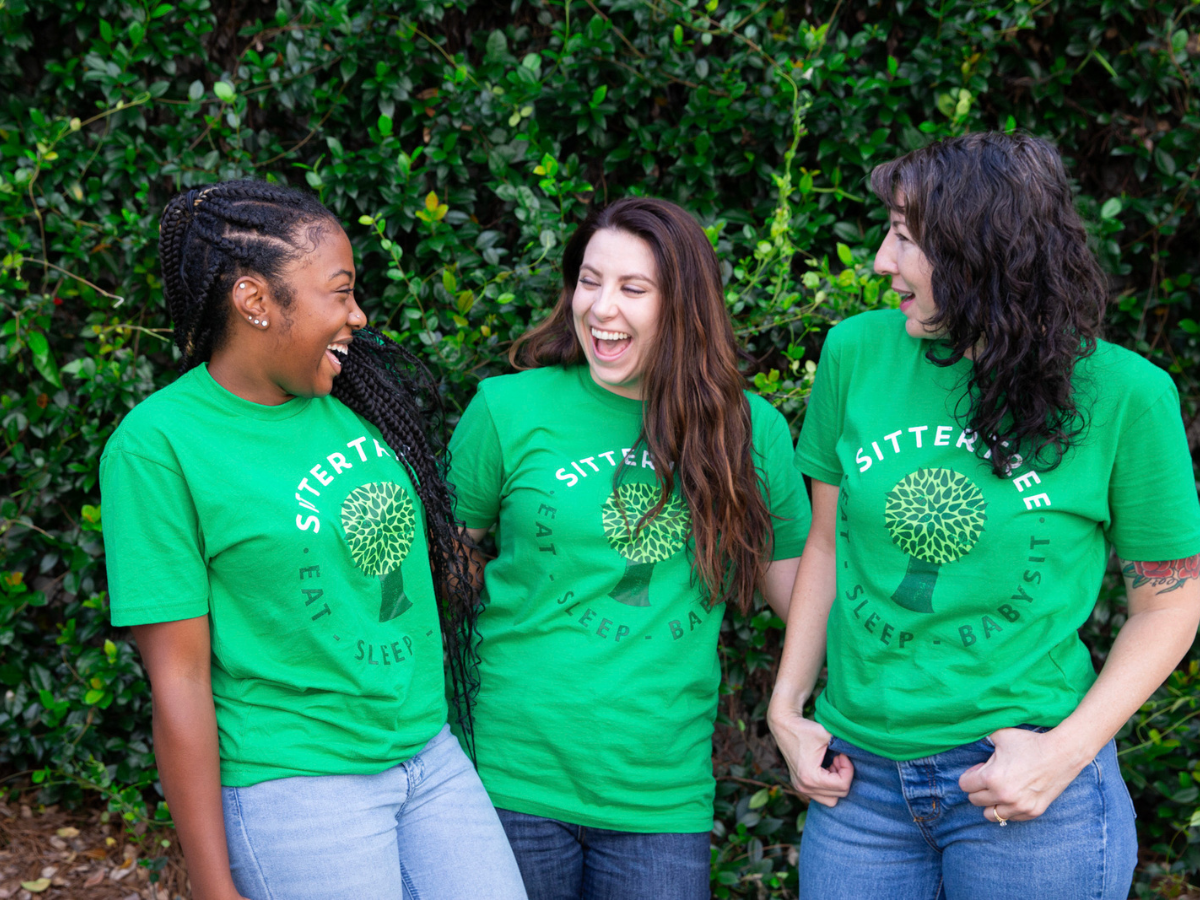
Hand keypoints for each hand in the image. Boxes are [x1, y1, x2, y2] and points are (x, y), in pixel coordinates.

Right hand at [767, 707, 853, 806]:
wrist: (784, 726)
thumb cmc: (805, 729)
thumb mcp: (827, 734)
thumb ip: (844, 744)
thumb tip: (862, 750)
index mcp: (810, 777)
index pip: (842, 786)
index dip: (848, 769)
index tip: (842, 754)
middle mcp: (804, 787)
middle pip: (838, 795)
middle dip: (843, 776)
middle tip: (839, 758)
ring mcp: (801, 788)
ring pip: (831, 799)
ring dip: (836, 783)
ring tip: (833, 764)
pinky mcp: (800, 785)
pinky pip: (822, 794)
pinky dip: (829, 784)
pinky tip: (826, 767)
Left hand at [958, 727, 1089, 822]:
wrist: (1062, 754)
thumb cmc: (1029, 743)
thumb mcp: (1000, 735)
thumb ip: (981, 738)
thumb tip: (969, 732)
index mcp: (991, 778)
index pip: (964, 785)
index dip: (970, 775)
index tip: (980, 769)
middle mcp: (1003, 796)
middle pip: (975, 801)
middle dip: (978, 789)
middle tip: (990, 778)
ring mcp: (1019, 806)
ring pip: (991, 814)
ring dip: (991, 803)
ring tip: (999, 790)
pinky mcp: (1033, 812)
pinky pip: (1011, 818)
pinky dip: (1009, 809)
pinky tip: (1014, 795)